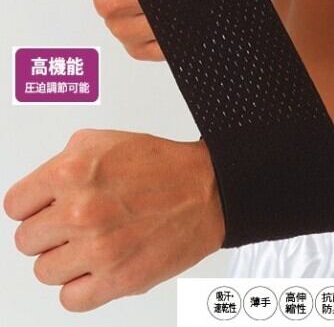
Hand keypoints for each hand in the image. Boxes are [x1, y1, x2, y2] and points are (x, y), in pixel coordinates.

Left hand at [3, 129, 224, 311]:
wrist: (206, 190)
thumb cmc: (162, 165)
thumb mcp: (103, 141)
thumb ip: (61, 161)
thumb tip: (39, 190)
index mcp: (72, 173)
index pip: (15, 206)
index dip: (32, 206)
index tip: (45, 209)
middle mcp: (81, 212)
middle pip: (26, 241)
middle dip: (49, 231)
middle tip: (75, 223)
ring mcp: (100, 249)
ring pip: (46, 271)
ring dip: (65, 258)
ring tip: (91, 243)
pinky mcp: (119, 280)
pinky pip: (71, 299)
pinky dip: (80, 286)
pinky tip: (97, 266)